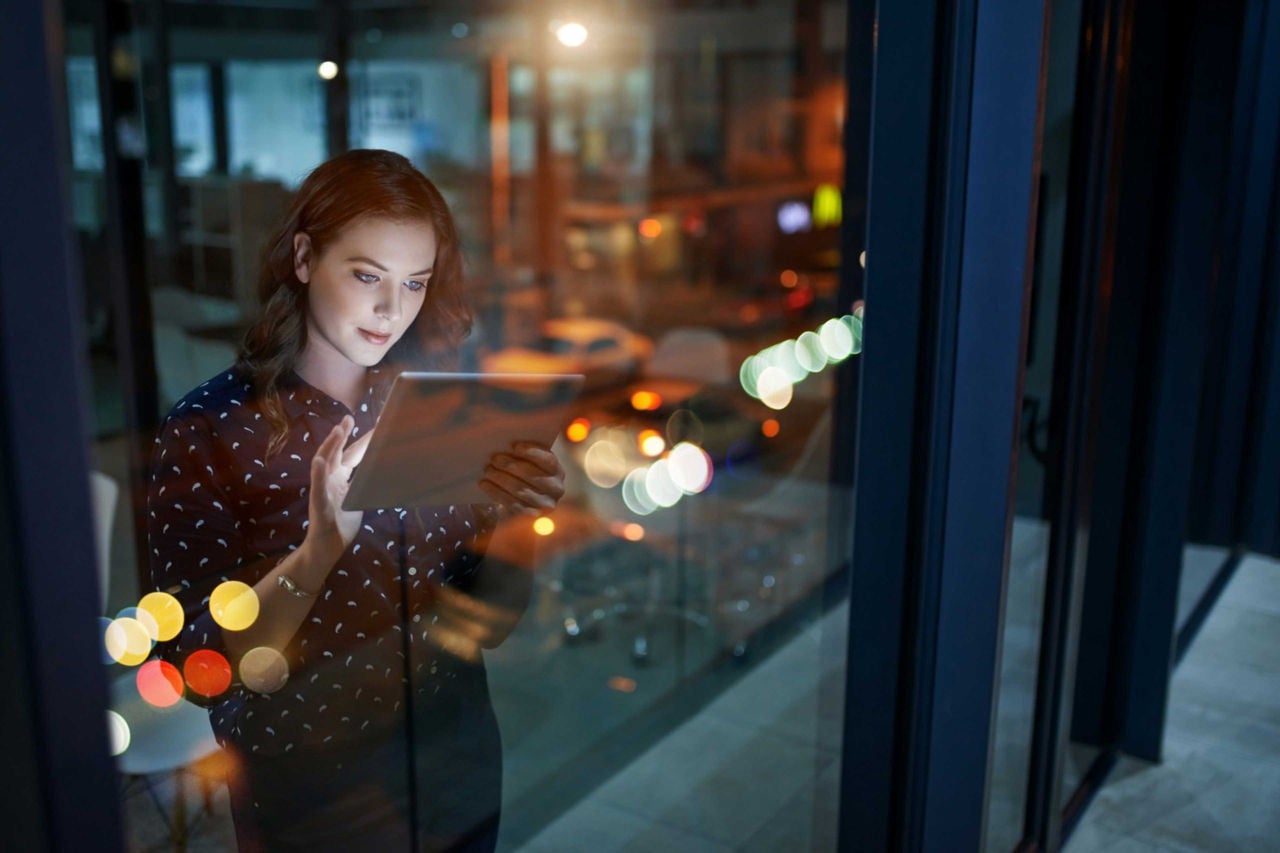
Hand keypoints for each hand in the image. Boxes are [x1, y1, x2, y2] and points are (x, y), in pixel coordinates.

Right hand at [306, 415, 373, 560]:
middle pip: (336, 453)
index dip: (362, 441)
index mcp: (340, 479)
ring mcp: (323, 490)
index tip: (375, 426)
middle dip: (342, 435)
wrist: (327, 547)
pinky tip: (319, 461)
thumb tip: (381, 473)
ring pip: (324, 464)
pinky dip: (318, 474)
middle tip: (349, 418)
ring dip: (330, 446)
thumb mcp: (357, 500)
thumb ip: (363, 485)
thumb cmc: (341, 524)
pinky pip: (317, 488)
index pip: (352, 455)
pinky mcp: (318, 504)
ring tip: (337, 430)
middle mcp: (330, 480)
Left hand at [478, 441, 564, 515]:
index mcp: (558, 471)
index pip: (548, 460)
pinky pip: (512, 503)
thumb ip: (525, 455)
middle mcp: (556, 489)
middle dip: (511, 465)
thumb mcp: (530, 464)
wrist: (523, 505)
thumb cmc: (525, 476)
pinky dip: (496, 492)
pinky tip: (484, 484)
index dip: (532, 453)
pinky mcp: (531, 517)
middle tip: (494, 458)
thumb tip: (507, 444)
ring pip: (520, 490)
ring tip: (488, 470)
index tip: (515, 446)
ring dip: (501, 478)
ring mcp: (545, 505)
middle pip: (533, 476)